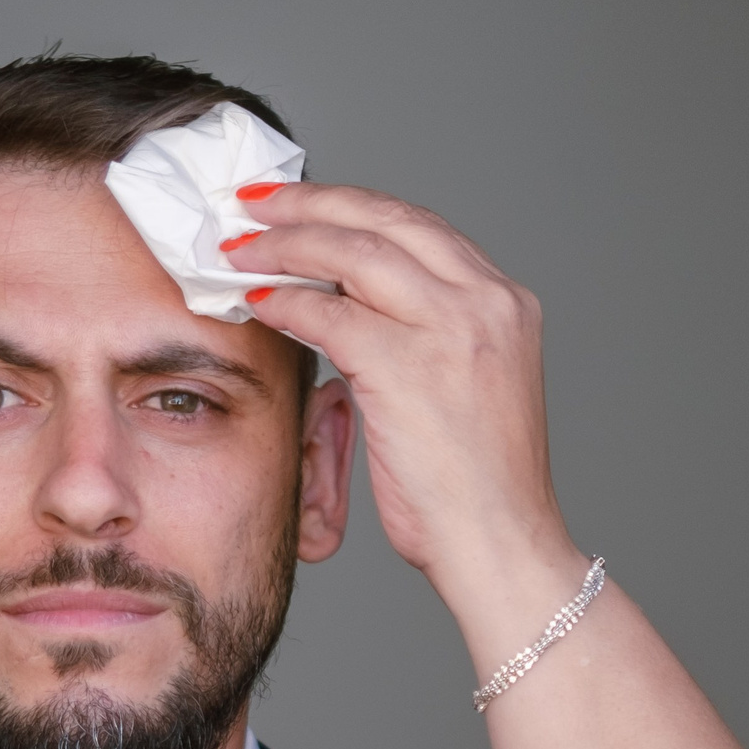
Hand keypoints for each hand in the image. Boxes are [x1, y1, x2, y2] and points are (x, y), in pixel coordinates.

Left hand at [223, 181, 586, 655]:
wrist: (502, 546)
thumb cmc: (477, 494)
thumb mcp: (466, 395)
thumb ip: (426, 344)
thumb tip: (355, 319)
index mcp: (507, 304)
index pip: (420, 230)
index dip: (355, 209)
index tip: (308, 204)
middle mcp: (487, 302)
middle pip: (386, 222)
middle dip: (313, 204)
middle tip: (258, 201)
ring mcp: (453, 329)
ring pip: (355, 254)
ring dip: (288, 243)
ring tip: (241, 244)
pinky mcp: (410, 366)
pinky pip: (331, 315)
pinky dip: (286, 301)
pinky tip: (256, 298)